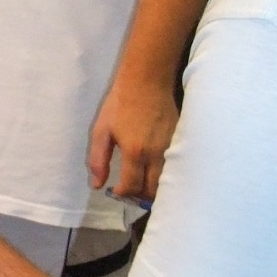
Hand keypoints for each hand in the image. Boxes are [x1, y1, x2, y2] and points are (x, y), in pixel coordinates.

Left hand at [88, 71, 178, 203]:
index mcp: (135, 152)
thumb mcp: (101, 130)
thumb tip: (97, 185)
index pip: (132, 186)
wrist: (147, 80)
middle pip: (153, 190)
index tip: (115, 190)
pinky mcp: (180, 141)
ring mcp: (171, 148)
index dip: (122, 193)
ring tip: (141, 182)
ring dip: (154, 187)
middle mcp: (156, 155)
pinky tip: (153, 169)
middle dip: (140, 196)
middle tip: (130, 191)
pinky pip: (174, 167)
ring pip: (166, 181)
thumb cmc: (120, 103)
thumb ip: (98, 160)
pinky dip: (164, 175)